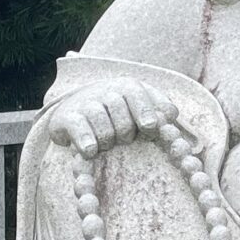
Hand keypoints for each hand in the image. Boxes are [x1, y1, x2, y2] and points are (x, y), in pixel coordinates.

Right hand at [49, 73, 179, 156]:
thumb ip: (159, 108)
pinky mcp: (67, 117)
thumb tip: (171, 114)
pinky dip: (87, 143)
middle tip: (122, 139)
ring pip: (104, 129)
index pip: (138, 96)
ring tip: (106, 144)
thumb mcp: (140, 104)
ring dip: (108, 142)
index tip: (149, 129)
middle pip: (123, 119)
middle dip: (125, 135)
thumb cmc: (117, 111)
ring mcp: (85, 103)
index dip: (145, 114)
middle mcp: (105, 91)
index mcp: (127, 87)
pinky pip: (80, 130)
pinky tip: (90, 152)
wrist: (75, 108)